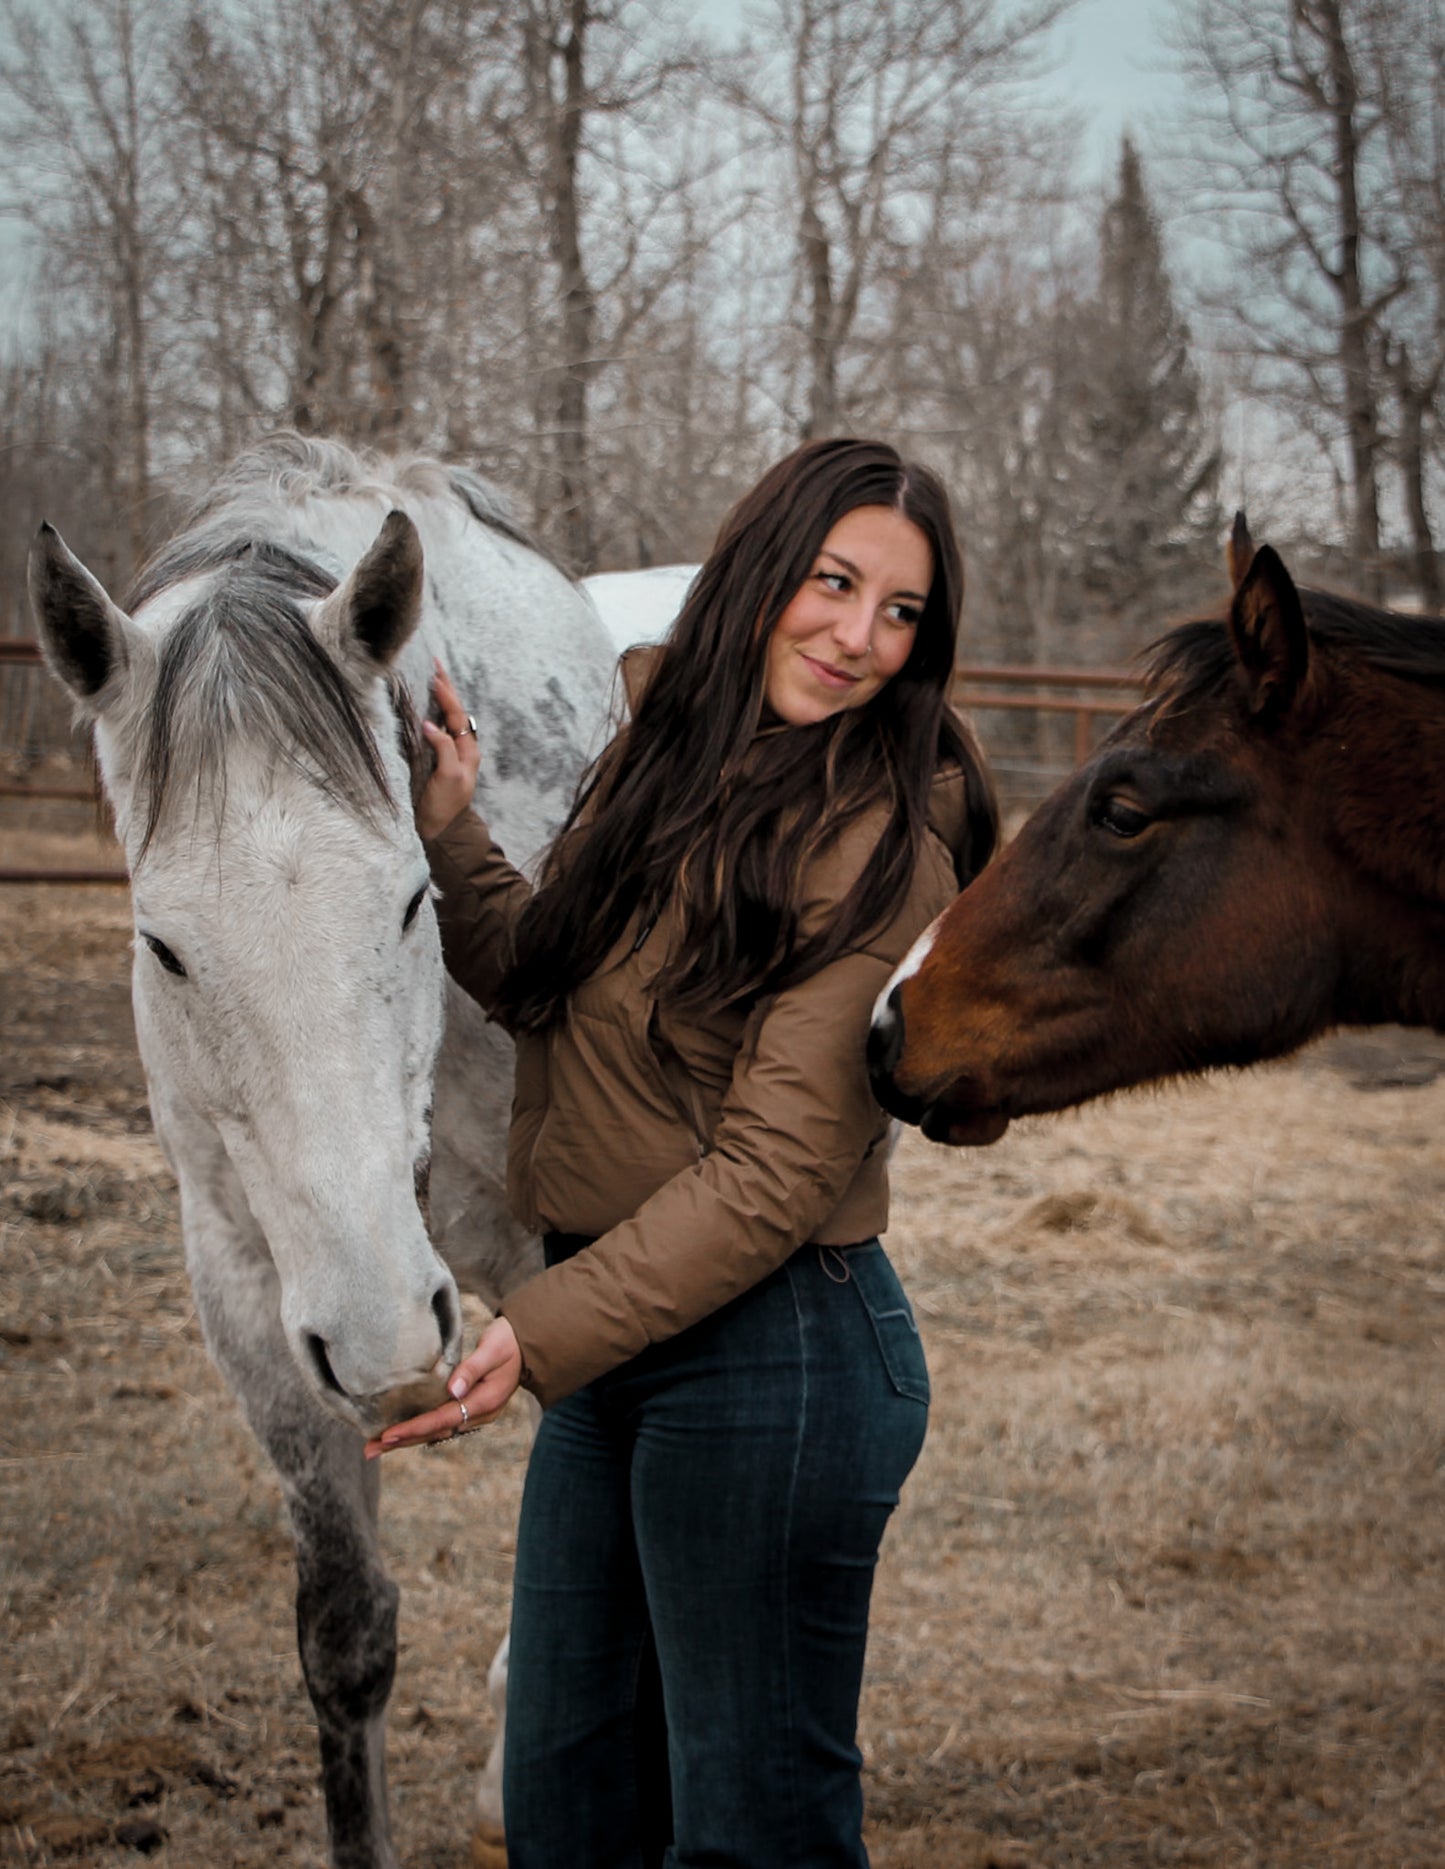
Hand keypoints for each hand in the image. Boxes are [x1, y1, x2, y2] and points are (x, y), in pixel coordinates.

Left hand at [364, 1317, 522, 1458]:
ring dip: (407, 1439)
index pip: (443, 1419)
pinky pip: (441, 1423)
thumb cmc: (508, 1342)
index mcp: (485, 1402)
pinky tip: (401, 1432)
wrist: (526, 1343)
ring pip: (436, 1431)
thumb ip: (473, 1368)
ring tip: (376, 1446)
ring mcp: (474, 1413)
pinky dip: (419, 1429)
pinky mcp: (469, 1407)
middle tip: (370, 1450)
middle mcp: (479, 1414)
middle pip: (435, 1432)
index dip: (414, 1428)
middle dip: (402, 1442)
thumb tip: (453, 1389)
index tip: (388, 1434)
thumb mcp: (493, 1349)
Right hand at [417, 660, 482, 838]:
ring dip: (440, 696)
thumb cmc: (445, 805)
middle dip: (446, 687)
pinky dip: (431, 711)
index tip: (435, 676)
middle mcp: (460, 747)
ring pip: (446, 717)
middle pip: (454, 711)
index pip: (457, 715)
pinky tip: (424, 702)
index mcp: (467, 750)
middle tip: (436, 663)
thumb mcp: (449, 777)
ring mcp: (448, 752)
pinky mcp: (436, 758)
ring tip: (432, 675)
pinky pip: (437, 728)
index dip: (447, 695)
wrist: (439, 829)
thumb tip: (430, 724)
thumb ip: (444, 749)